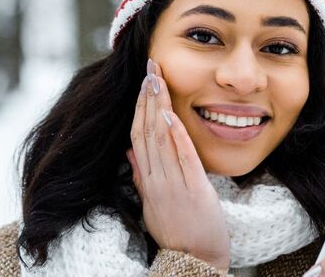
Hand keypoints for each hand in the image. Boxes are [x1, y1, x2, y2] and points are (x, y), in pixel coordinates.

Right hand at [127, 59, 229, 270]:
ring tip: (157, 79)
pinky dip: (176, 137)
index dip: (139, 107)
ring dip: (158, 108)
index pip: (137, 136)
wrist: (195, 262)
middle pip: (145, 132)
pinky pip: (182, 160)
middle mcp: (155, 180)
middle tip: (150, 67)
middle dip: (147, 98)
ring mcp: (172, 186)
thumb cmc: (178, 232)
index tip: (143, 81)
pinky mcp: (193, 191)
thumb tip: (129, 151)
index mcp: (147, 181)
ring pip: (160, 141)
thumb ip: (140, 176)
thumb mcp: (153, 204)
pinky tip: (171, 115)